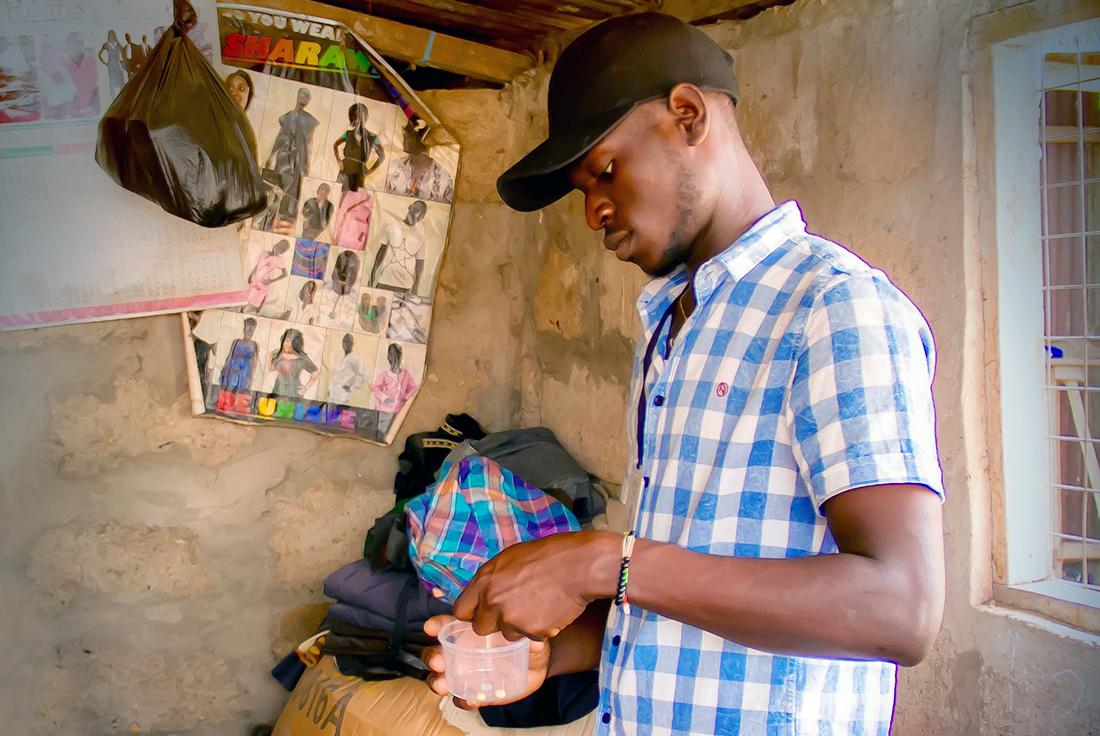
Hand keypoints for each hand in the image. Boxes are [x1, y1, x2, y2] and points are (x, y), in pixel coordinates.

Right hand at [422, 615, 549, 709]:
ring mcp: (465, 673)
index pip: (447, 625)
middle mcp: (462, 651)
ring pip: (442, 677)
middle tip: (439, 663)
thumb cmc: (525, 641)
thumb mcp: (528, 634)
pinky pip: (462, 698)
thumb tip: (535, 641)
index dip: (436, 625)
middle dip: (433, 657)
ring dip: (437, 682)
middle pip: (437, 653)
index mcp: (470, 631)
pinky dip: (462, 700)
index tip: (430, 628)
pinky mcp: (474, 691)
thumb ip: (529, 636)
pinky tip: (469, 700)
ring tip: (443, 686)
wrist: (535, 665)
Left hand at [454, 530, 618, 640]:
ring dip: (518, 626)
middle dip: (494, 623)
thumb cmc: (547, 555)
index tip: (481, 613)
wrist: (578, 565)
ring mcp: (513, 620)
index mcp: (485, 580)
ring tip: (537, 606)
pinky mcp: (533, 632)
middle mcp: (494, 602)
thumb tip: (482, 593)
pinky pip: (530, 637)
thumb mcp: (510, 557)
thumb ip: (491, 579)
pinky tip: (550, 611)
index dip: (472, 613)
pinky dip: (539, 629)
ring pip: (507, 635)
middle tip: (513, 610)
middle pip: (481, 628)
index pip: (461, 610)